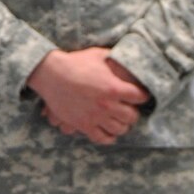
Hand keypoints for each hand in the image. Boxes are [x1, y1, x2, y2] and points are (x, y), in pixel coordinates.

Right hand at [27, 47, 149, 143]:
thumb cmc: (75, 62)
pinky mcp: (83, 124)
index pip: (140, 96)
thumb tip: (127, 58)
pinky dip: (109, 138)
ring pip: (119, 129)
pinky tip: (110, 133)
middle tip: (129, 109)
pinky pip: (101, 138)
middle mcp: (107, 105)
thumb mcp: (99, 54)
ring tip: (120, 120)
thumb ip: (116, 58)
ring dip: (122, 125)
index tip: (141, 95)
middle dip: (133, 112)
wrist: (51, 74)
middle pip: (132, 116)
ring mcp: (95, 117)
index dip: (143, 95)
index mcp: (114, 87)